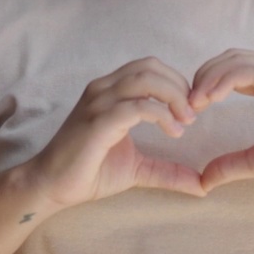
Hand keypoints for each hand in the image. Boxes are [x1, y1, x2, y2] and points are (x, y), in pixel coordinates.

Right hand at [25, 57, 206, 209]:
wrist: (51, 186)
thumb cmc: (89, 172)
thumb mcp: (136, 169)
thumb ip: (166, 171)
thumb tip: (201, 186)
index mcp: (109, 91)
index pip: (149, 67)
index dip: (176, 82)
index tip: (190, 110)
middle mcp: (102, 90)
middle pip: (150, 67)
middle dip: (179, 87)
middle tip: (192, 114)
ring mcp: (99, 103)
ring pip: (146, 80)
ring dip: (174, 97)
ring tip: (185, 122)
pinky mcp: (99, 122)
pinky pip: (138, 107)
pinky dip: (162, 116)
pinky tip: (173, 132)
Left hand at [189, 49, 253, 192]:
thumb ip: (232, 164)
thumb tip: (202, 180)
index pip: (230, 70)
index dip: (205, 83)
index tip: (188, 109)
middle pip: (229, 60)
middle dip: (202, 76)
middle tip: (185, 104)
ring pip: (237, 61)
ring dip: (210, 77)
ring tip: (194, 102)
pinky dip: (227, 80)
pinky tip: (211, 98)